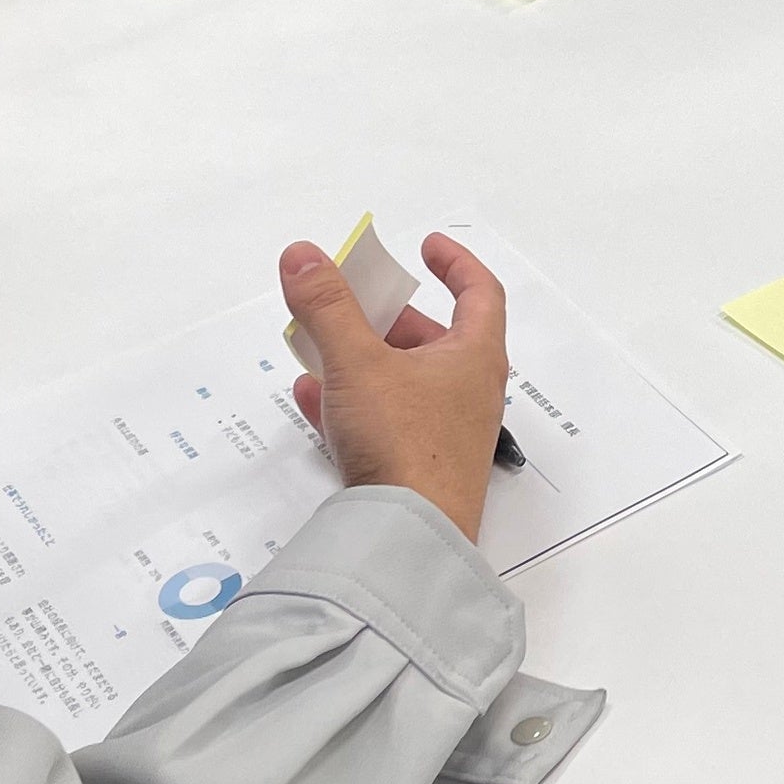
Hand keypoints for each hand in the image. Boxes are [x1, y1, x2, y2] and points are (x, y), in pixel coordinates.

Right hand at [280, 230, 510, 543]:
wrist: (408, 537)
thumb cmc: (404, 442)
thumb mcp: (358, 362)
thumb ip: (327, 306)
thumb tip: (303, 255)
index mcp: (475, 357)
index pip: (480, 293)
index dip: (456, 263)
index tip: (428, 246)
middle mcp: (468, 392)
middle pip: (432, 338)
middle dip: (388, 317)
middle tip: (349, 303)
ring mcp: (444, 433)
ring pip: (402, 381)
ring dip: (361, 359)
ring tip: (317, 346)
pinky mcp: (417, 468)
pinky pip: (382, 422)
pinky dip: (349, 402)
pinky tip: (309, 397)